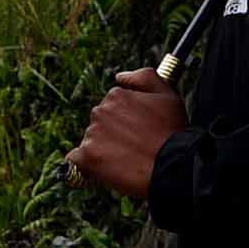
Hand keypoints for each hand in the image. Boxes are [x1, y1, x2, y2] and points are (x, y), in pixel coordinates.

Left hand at [72, 69, 185, 196]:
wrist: (173, 166)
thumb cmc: (173, 132)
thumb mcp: (167, 95)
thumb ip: (144, 77)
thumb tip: (119, 77)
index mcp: (116, 95)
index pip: (113, 108)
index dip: (127, 122)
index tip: (140, 133)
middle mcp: (100, 111)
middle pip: (100, 124)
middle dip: (114, 134)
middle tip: (135, 148)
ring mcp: (92, 134)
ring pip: (91, 142)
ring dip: (103, 150)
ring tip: (128, 161)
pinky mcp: (86, 157)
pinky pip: (74, 161)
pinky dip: (84, 166)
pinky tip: (100, 170)